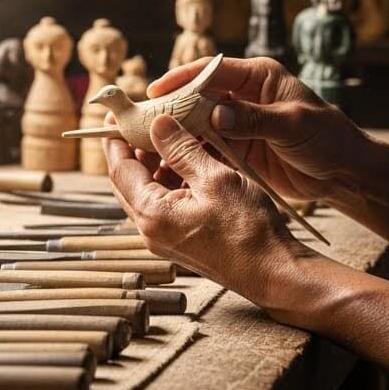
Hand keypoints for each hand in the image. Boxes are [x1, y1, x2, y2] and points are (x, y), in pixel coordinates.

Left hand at [104, 115, 313, 302]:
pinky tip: (189, 164)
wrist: (273, 271)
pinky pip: (165, 206)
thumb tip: (158, 124)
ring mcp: (165, 239)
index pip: (120, 169)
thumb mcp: (215, 178)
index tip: (116, 118)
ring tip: (172, 138)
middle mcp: (151, 230)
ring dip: (155, 166)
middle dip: (134, 151)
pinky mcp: (181, 242)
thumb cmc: (249, 229)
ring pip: (147, 193)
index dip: (116, 139)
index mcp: (152, 214)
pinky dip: (171, 182)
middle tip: (143, 123)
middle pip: (128, 182)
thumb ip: (182, 150)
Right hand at [148, 56, 371, 202]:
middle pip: (197, 98)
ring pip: (198, 126)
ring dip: (176, 135)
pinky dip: (189, 156)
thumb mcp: (293, 124)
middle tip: (141, 122)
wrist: (345, 173)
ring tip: (149, 147)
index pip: (211, 71)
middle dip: (170, 109)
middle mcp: (244, 96)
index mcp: (258, 77)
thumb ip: (255, 119)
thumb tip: (216, 115)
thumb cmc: (328, 138)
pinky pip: (207, 150)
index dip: (181, 78)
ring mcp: (239, 124)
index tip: (155, 90)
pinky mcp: (239, 150)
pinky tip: (170, 165)